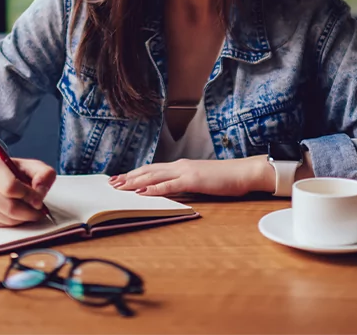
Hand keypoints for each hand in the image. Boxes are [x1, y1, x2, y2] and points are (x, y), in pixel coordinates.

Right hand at [0, 150, 55, 226]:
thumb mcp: (32, 165)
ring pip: (6, 219)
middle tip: (40, 210)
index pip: (10, 187)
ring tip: (31, 210)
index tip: (39, 200)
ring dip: (24, 218)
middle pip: (9, 207)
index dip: (28, 196)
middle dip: (29, 211)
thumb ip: (43, 174)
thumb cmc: (13, 170)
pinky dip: (15, 221)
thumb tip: (40, 193)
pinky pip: (2, 225)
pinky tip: (19, 212)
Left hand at [109, 156, 272, 197]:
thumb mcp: (200, 181)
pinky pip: (170, 185)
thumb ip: (185, 185)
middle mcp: (180, 165)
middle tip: (112, 183)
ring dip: (135, 181)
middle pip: (149, 170)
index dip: (135, 173)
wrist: (244, 172)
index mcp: (181, 166)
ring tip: (120, 187)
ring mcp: (186, 171)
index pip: (153, 169)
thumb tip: (170, 192)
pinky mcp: (193, 180)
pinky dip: (154, 188)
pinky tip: (142, 192)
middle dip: (129, 177)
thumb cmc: (225, 178)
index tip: (120, 178)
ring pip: (154, 176)